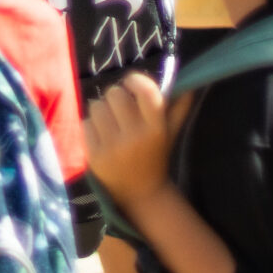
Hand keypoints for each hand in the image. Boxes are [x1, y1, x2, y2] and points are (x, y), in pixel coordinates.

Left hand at [84, 73, 177, 204]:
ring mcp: (113, 148)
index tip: (130, 83)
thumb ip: (178, 108)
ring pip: (96, 105)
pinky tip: (102, 137)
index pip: (146, 91)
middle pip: (114, 93)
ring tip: (111, 122)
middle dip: (115, 96)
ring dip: (101, 109)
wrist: (141, 192)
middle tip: (120, 107)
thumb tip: (187, 85)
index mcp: (156, 129)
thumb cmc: (154, 154)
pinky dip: (91, 126)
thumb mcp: (169, 133)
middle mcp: (135, 138)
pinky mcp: (95, 156)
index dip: (135, 80)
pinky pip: (85, 123)